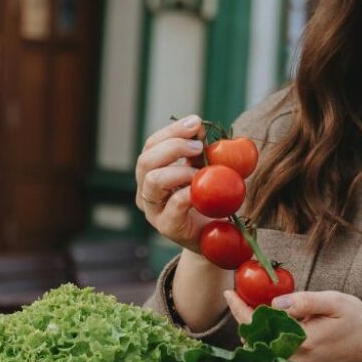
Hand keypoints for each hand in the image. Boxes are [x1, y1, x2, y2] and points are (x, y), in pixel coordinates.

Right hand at [135, 115, 207, 252]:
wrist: (216, 239)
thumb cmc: (208, 203)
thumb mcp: (204, 172)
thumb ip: (199, 153)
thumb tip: (199, 126)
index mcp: (152, 173)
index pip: (151, 145)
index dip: (172, 131)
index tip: (196, 122)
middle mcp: (146, 191)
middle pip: (146, 161)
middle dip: (173, 146)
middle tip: (198, 146)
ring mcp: (154, 211)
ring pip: (152, 181)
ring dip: (179, 170)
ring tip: (200, 172)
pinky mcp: (168, 227)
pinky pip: (174, 204)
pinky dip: (189, 192)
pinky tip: (203, 189)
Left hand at [224, 289, 361, 361]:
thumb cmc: (353, 321)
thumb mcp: (336, 302)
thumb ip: (306, 301)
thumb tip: (276, 303)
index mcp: (302, 341)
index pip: (260, 327)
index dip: (241, 310)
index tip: (230, 293)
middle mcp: (295, 360)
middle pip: (253, 342)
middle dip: (242, 319)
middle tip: (238, 297)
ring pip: (258, 351)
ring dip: (250, 330)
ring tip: (249, 307)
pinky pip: (269, 357)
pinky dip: (261, 340)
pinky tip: (265, 324)